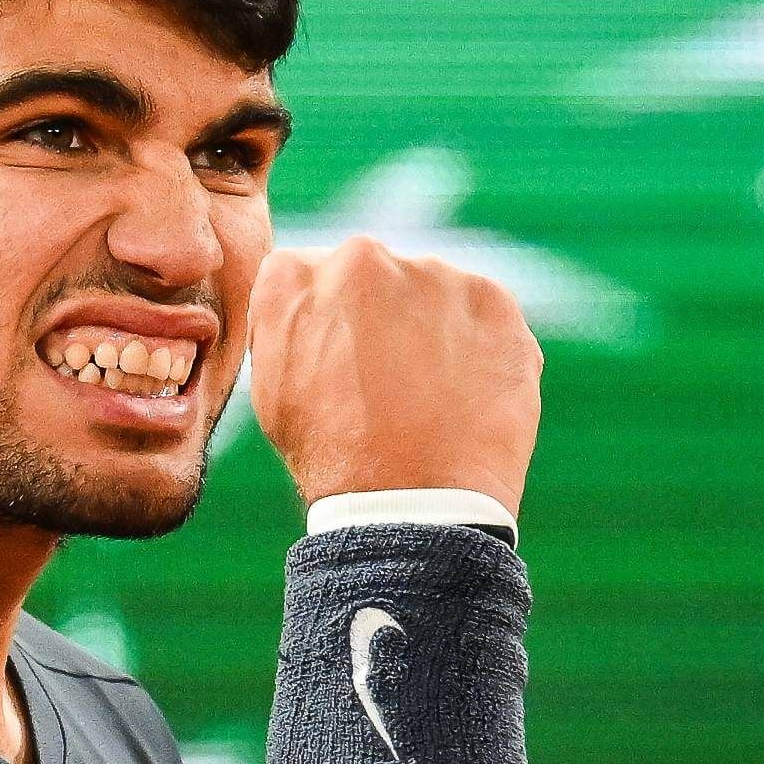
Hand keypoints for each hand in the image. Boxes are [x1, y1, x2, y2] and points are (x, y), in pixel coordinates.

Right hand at [245, 234, 543, 519]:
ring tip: (429, 395)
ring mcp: (435, 276)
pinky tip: (463, 392)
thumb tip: (306, 290)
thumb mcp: (270, 387)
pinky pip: (481, 312)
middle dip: (380, 315)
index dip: (328, 318)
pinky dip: (477, 344)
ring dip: (430, 326)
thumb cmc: (332, 456)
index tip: (339, 358)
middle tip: (386, 381)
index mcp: (300, 274)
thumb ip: (280, 319)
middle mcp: (366, 257)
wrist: (414, 505)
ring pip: (431, 290)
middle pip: (375, 275)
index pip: (313, 273)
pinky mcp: (493, 301)